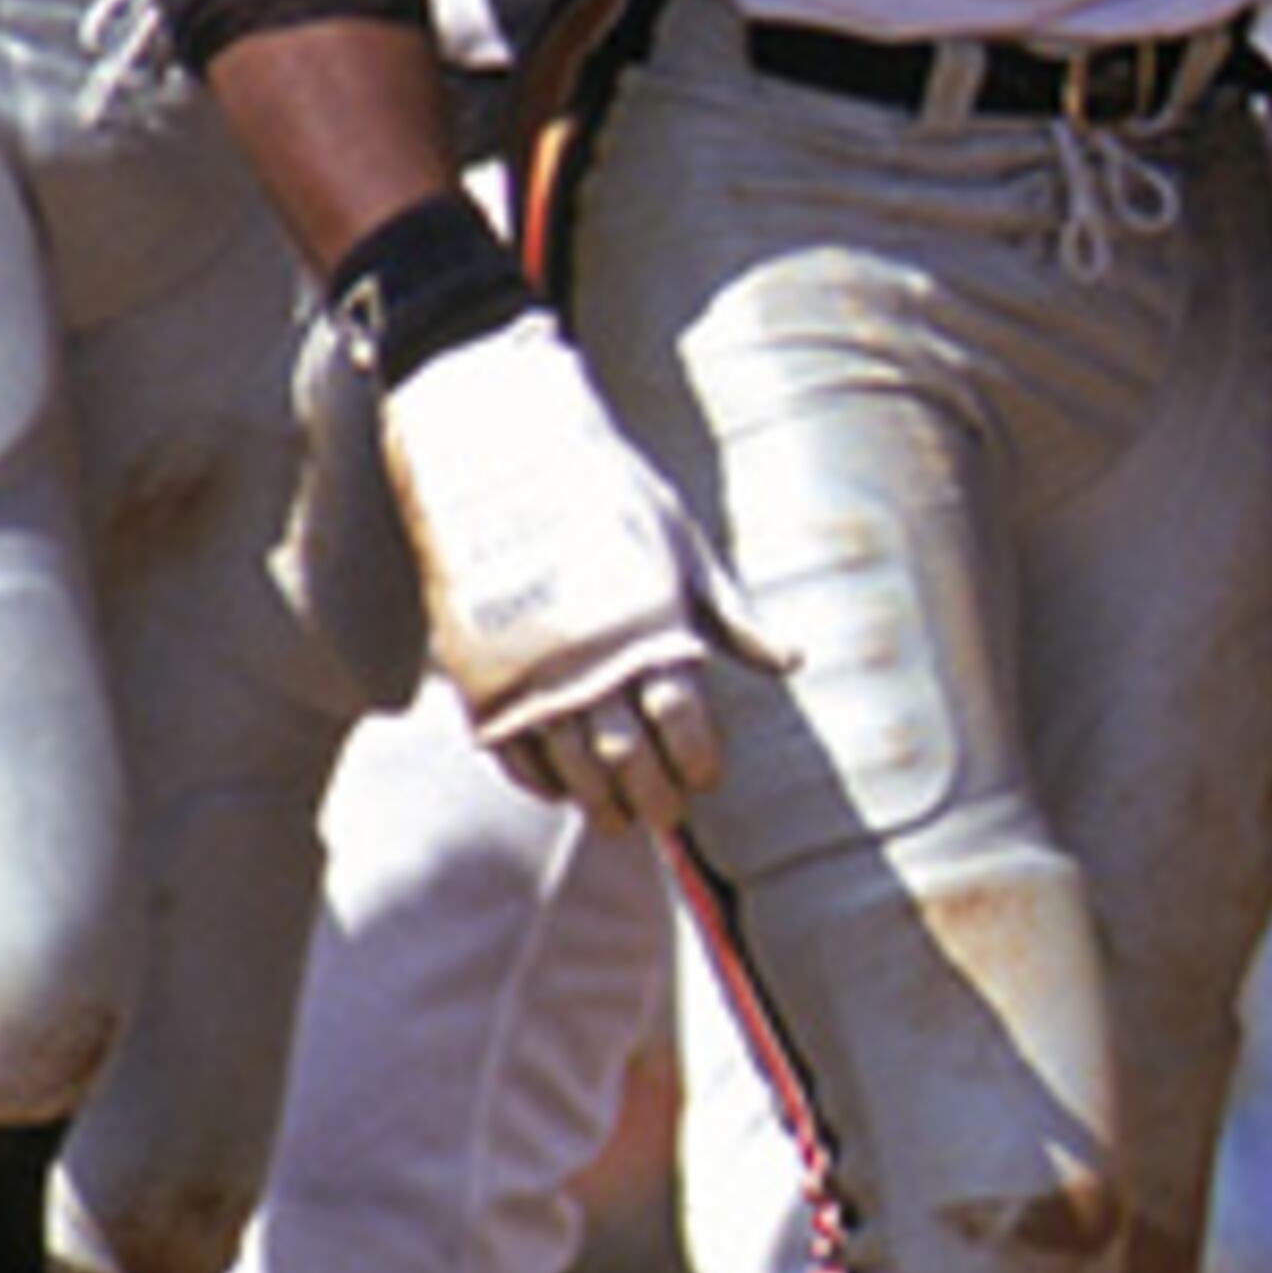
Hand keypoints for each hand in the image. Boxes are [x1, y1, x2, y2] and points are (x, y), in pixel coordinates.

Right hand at [376, 307, 785, 833]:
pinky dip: (536, 780)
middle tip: (665, 815)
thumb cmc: (604, 490)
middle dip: (652, 797)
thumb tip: (789, 661)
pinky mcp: (481, 673)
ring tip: (615, 818)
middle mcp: (591, 663)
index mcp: (649, 630)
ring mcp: (531, 673)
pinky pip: (510, 751)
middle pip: (628, 761)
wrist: (499, 454)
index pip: (682, 727)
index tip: (705, 777)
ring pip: (570, 767)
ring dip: (597, 802)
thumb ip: (729, 613)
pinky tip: (557, 789)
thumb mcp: (680, 541)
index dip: (697, 762)